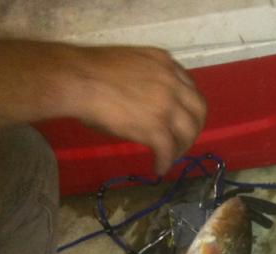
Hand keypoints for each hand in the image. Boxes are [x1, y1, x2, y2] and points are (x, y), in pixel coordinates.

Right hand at [0, 39, 207, 173]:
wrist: (77, 79)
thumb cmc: (90, 71)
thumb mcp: (130, 65)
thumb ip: (147, 78)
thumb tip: (145, 101)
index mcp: (165, 63)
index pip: (189, 87)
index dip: (187, 105)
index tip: (180, 117)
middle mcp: (172, 83)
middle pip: (199, 109)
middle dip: (194, 127)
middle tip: (183, 139)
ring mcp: (167, 106)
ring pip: (188, 132)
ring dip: (182, 147)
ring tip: (171, 156)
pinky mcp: (156, 127)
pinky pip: (168, 150)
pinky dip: (165, 162)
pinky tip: (158, 168)